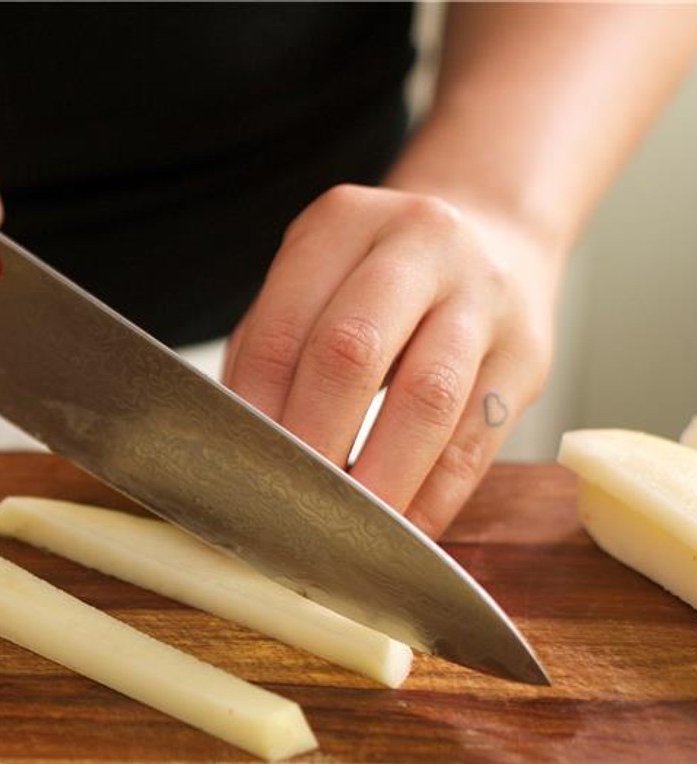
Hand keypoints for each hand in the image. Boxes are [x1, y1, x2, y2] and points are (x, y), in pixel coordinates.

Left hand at [221, 184, 561, 537]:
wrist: (492, 241)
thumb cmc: (370, 286)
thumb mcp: (311, 287)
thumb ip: (269, 356)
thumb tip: (238, 459)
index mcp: (342, 225)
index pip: (284, 329)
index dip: (258, 412)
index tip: (240, 476)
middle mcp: (419, 244)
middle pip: (352, 353)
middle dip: (313, 444)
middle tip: (286, 508)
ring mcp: (483, 296)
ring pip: (426, 400)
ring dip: (379, 479)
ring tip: (343, 534)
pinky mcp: (529, 355)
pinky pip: (477, 442)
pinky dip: (433, 498)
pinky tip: (400, 534)